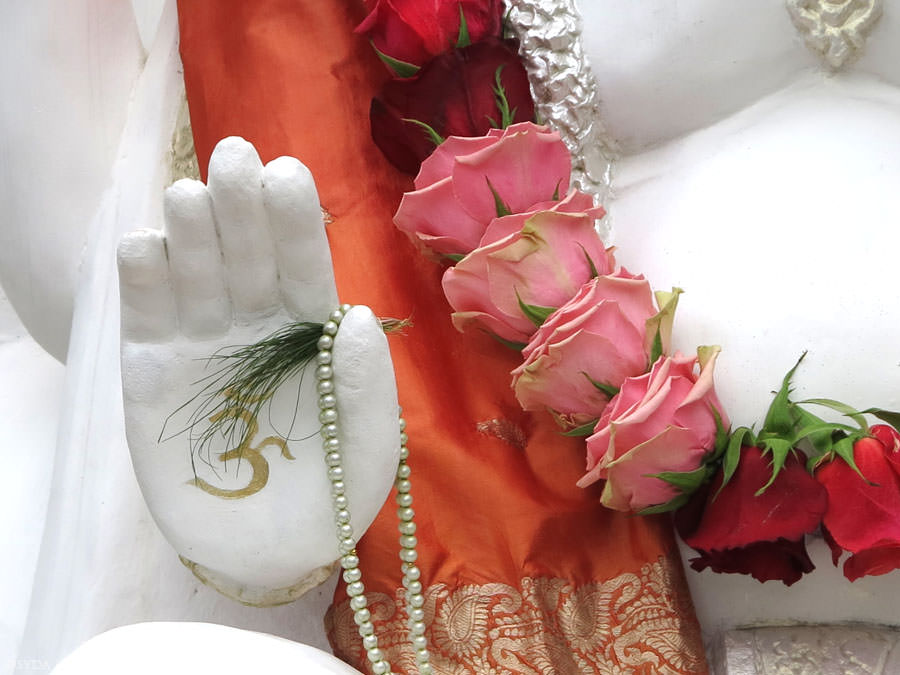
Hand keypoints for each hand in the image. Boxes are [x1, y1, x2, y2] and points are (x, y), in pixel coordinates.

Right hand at [118, 137, 398, 604]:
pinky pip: (144, 310)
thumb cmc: (330, 494)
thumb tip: (353, 314)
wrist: (265, 552)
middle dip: (240, 203)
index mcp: (311, 329)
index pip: (303, 263)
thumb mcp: (368, 446)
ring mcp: (201, 340)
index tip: (286, 174)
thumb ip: (368, 384)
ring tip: (189, 197)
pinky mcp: (150, 368)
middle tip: (232, 156)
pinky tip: (148, 247)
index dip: (294, 221)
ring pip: (193, 267)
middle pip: (246, 251)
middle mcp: (256, 322)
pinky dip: (144, 275)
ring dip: (191, 228)